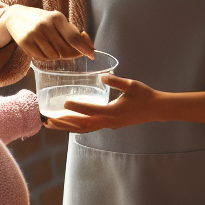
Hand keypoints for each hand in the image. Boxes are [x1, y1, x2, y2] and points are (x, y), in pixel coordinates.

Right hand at [0, 5, 93, 60]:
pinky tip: (43, 48)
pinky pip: (42, 58)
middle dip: (70, 55)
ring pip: (54, 56)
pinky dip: (46, 57)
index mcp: (56, 17)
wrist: (16, 16)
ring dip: (57, 56)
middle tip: (70, 53)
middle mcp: (45, 25)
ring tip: (52, 46)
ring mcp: (34, 34)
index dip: (84, 48)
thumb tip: (89, 48)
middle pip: (65, 50)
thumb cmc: (43, 20)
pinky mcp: (25, 42)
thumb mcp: (58, 20)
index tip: (91, 55)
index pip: (73, 38)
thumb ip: (73, 33)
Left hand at [43, 75, 168, 132]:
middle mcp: (109, 122)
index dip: (77, 108)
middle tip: (48, 121)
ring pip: (84, 129)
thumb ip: (116, 81)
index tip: (64, 104)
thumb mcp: (131, 85)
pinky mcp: (110, 124)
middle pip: (82, 125)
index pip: (91, 110)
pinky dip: (77, 126)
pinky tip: (69, 123)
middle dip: (64, 123)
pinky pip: (90, 128)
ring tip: (52, 124)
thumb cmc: (145, 95)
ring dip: (67, 127)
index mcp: (113, 112)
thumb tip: (103, 76)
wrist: (156, 109)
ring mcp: (109, 125)